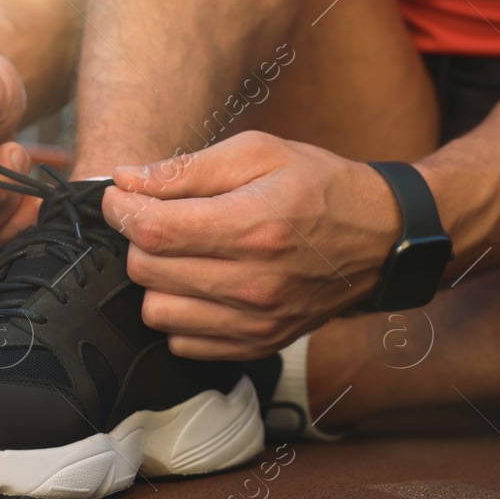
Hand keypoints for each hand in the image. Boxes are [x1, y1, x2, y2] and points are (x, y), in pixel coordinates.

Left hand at [103, 131, 401, 359]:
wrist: (380, 238)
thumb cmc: (318, 186)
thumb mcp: (258, 153)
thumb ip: (187, 169)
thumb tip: (126, 181)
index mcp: (254, 225)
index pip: (154, 230)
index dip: (121, 209)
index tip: (120, 196)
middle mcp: (255, 282)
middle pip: (148, 270)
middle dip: (139, 239)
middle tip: (155, 217)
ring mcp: (258, 321)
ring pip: (158, 312)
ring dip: (157, 279)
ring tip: (180, 253)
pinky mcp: (259, 345)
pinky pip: (184, 343)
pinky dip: (180, 313)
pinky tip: (199, 284)